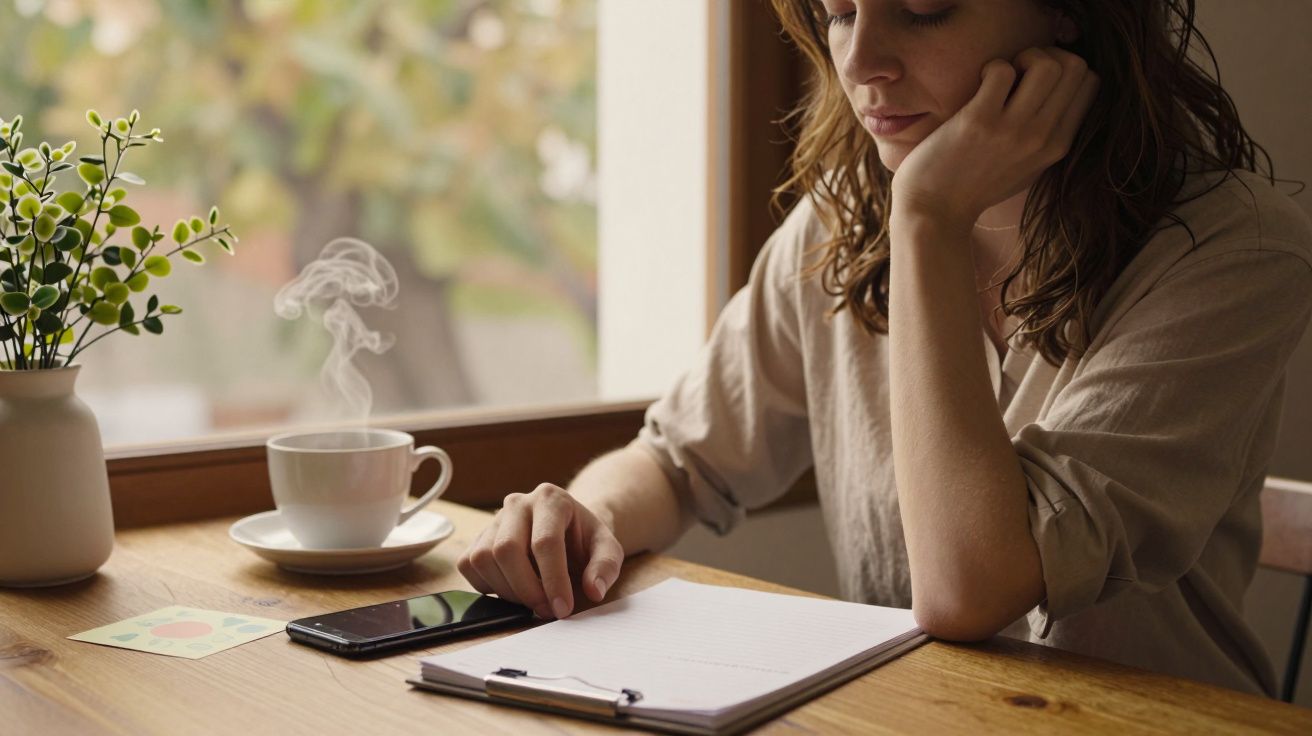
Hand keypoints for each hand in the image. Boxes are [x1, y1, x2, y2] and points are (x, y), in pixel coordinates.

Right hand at [456, 483, 623, 619]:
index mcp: (551, 499)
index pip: (544, 542)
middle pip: (506, 549)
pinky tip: (513, 589)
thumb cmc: (584, 541)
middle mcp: (518, 503)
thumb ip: (606, 567)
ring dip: (507, 591)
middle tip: (547, 610)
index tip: (562, 609)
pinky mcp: (478, 537)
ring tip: (533, 599)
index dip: (553, 581)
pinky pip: (469, 565)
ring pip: (483, 558)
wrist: (567, 530)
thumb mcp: (607, 549)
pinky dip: (487, 586)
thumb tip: (594, 590)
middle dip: (526, 589)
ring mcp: (494, 519)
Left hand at [890, 46, 1098, 229]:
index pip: (1091, 84)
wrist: (934, 212)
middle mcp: (1042, 138)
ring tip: (1001, 77)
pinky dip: (992, 67)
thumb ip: (1048, 136)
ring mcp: (1012, 130)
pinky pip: (1002, 70)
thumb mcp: (1027, 167)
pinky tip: (979, 84)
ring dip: (1022, 58)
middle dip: (1046, 56)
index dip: (1064, 69)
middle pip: (1075, 67)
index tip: (1036, 80)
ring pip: (1048, 64)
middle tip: (1018, 73)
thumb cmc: (975, 186)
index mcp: (1058, 146)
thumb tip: (1060, 92)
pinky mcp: (979, 121)